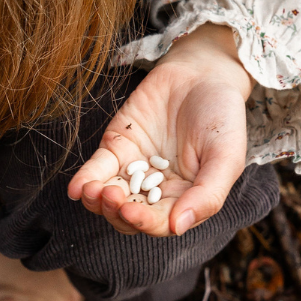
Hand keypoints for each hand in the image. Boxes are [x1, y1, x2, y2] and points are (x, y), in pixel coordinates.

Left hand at [67, 23, 253, 236]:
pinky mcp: (116, 149)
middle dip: (116, 212)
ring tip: (93, 191)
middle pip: (128, 216)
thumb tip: (177, 228)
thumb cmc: (222, 116)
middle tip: (111, 197)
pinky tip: (75, 188)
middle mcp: (156, 191)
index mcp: (184, 199)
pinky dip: (84, 180)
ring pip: (108, 199)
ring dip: (97, 201)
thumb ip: (207, 194)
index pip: (159, 222)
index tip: (131, 212)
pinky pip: (97, 170)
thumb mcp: (225, 156)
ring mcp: (133, 171)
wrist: (202, 73)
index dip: (143, 222)